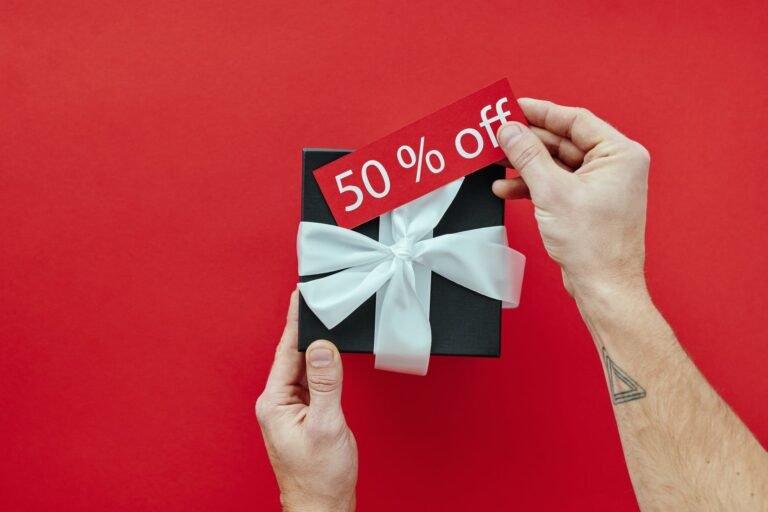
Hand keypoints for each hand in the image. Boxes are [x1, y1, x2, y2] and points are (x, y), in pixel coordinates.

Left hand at [256, 291, 357, 511]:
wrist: (322, 506)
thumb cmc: (319, 476)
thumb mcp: (326, 424)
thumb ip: (325, 383)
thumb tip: (321, 347)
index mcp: (275, 402)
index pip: (285, 352)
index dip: (294, 322)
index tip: (300, 296)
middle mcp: (278, 403)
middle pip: (293, 356)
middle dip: (305, 328)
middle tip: (315, 300)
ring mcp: (291, 410)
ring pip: (303, 368)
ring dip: (313, 346)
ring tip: (324, 320)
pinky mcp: (305, 415)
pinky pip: (312, 382)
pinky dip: (322, 366)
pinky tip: (329, 356)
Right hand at [494, 99, 650, 297]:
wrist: (602, 286)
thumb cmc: (594, 245)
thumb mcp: (552, 192)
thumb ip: (528, 156)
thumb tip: (509, 130)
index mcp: (620, 154)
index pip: (575, 120)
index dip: (541, 112)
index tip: (514, 107)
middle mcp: (614, 167)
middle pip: (563, 141)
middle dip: (528, 142)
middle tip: (499, 136)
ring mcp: (600, 186)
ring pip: (556, 164)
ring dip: (526, 166)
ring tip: (497, 163)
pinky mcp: (587, 204)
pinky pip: (556, 184)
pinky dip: (532, 186)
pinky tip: (508, 188)